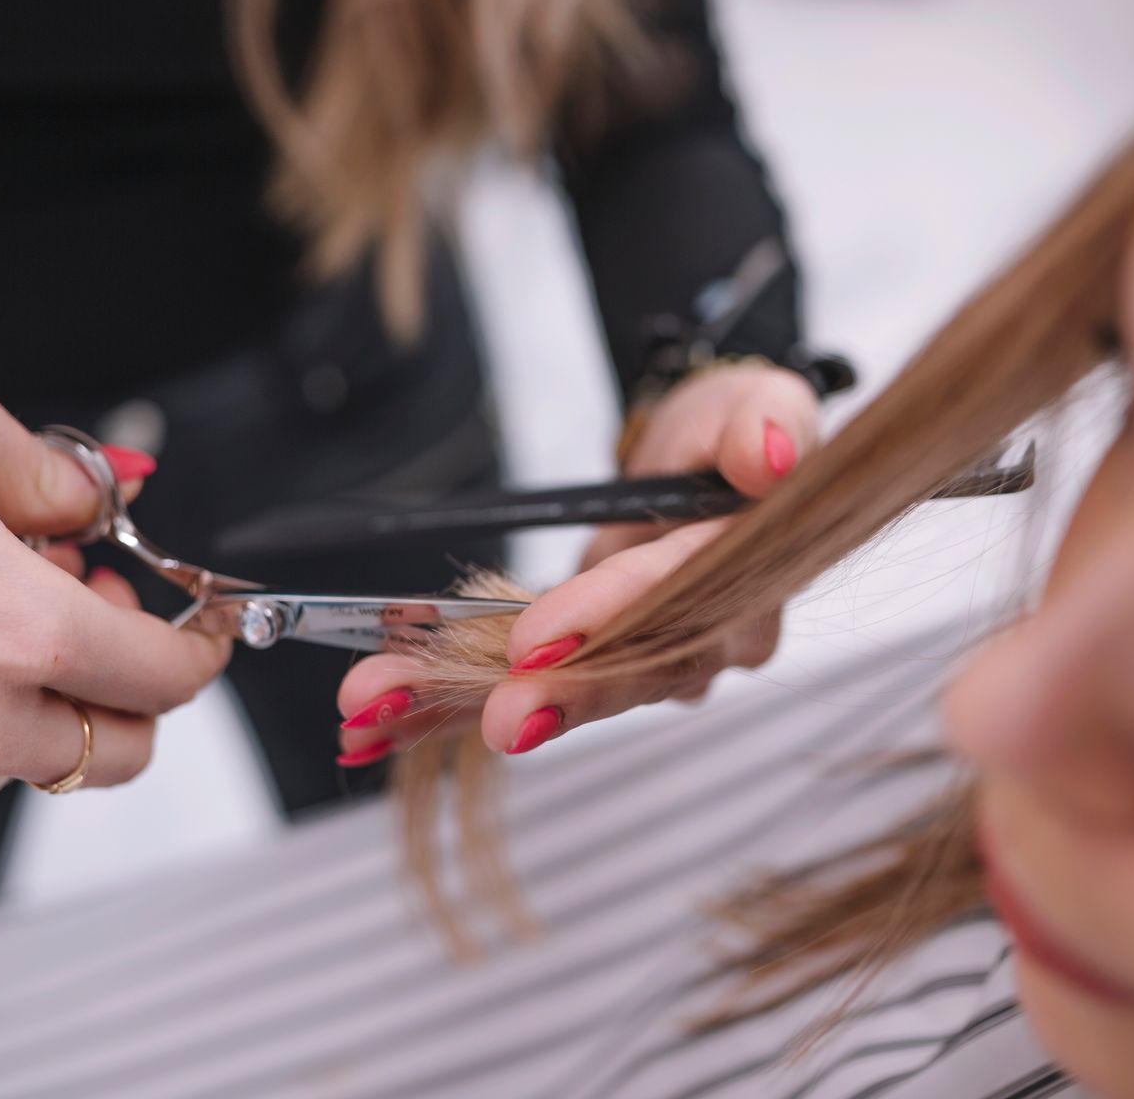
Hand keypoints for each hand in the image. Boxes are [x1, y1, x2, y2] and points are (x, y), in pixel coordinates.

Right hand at [0, 358, 231, 829]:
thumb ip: (49, 471)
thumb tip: (94, 504)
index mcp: (15, 632)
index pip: (165, 677)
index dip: (202, 648)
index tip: (204, 629)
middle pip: (116, 749)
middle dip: (128, 688)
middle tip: (90, 611)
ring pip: (24, 762)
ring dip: (31, 700)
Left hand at [335, 363, 816, 763]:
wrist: (698, 465)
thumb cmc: (726, 434)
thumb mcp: (750, 405)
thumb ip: (762, 424)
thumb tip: (766, 456)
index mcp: (744, 578)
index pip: (675, 602)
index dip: (606, 619)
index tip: (533, 639)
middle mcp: (699, 640)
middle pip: (619, 673)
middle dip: (544, 697)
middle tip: (483, 718)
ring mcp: (638, 663)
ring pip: (551, 690)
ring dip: (456, 702)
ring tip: (372, 708)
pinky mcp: (580, 664)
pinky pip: (505, 690)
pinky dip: (433, 710)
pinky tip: (367, 727)